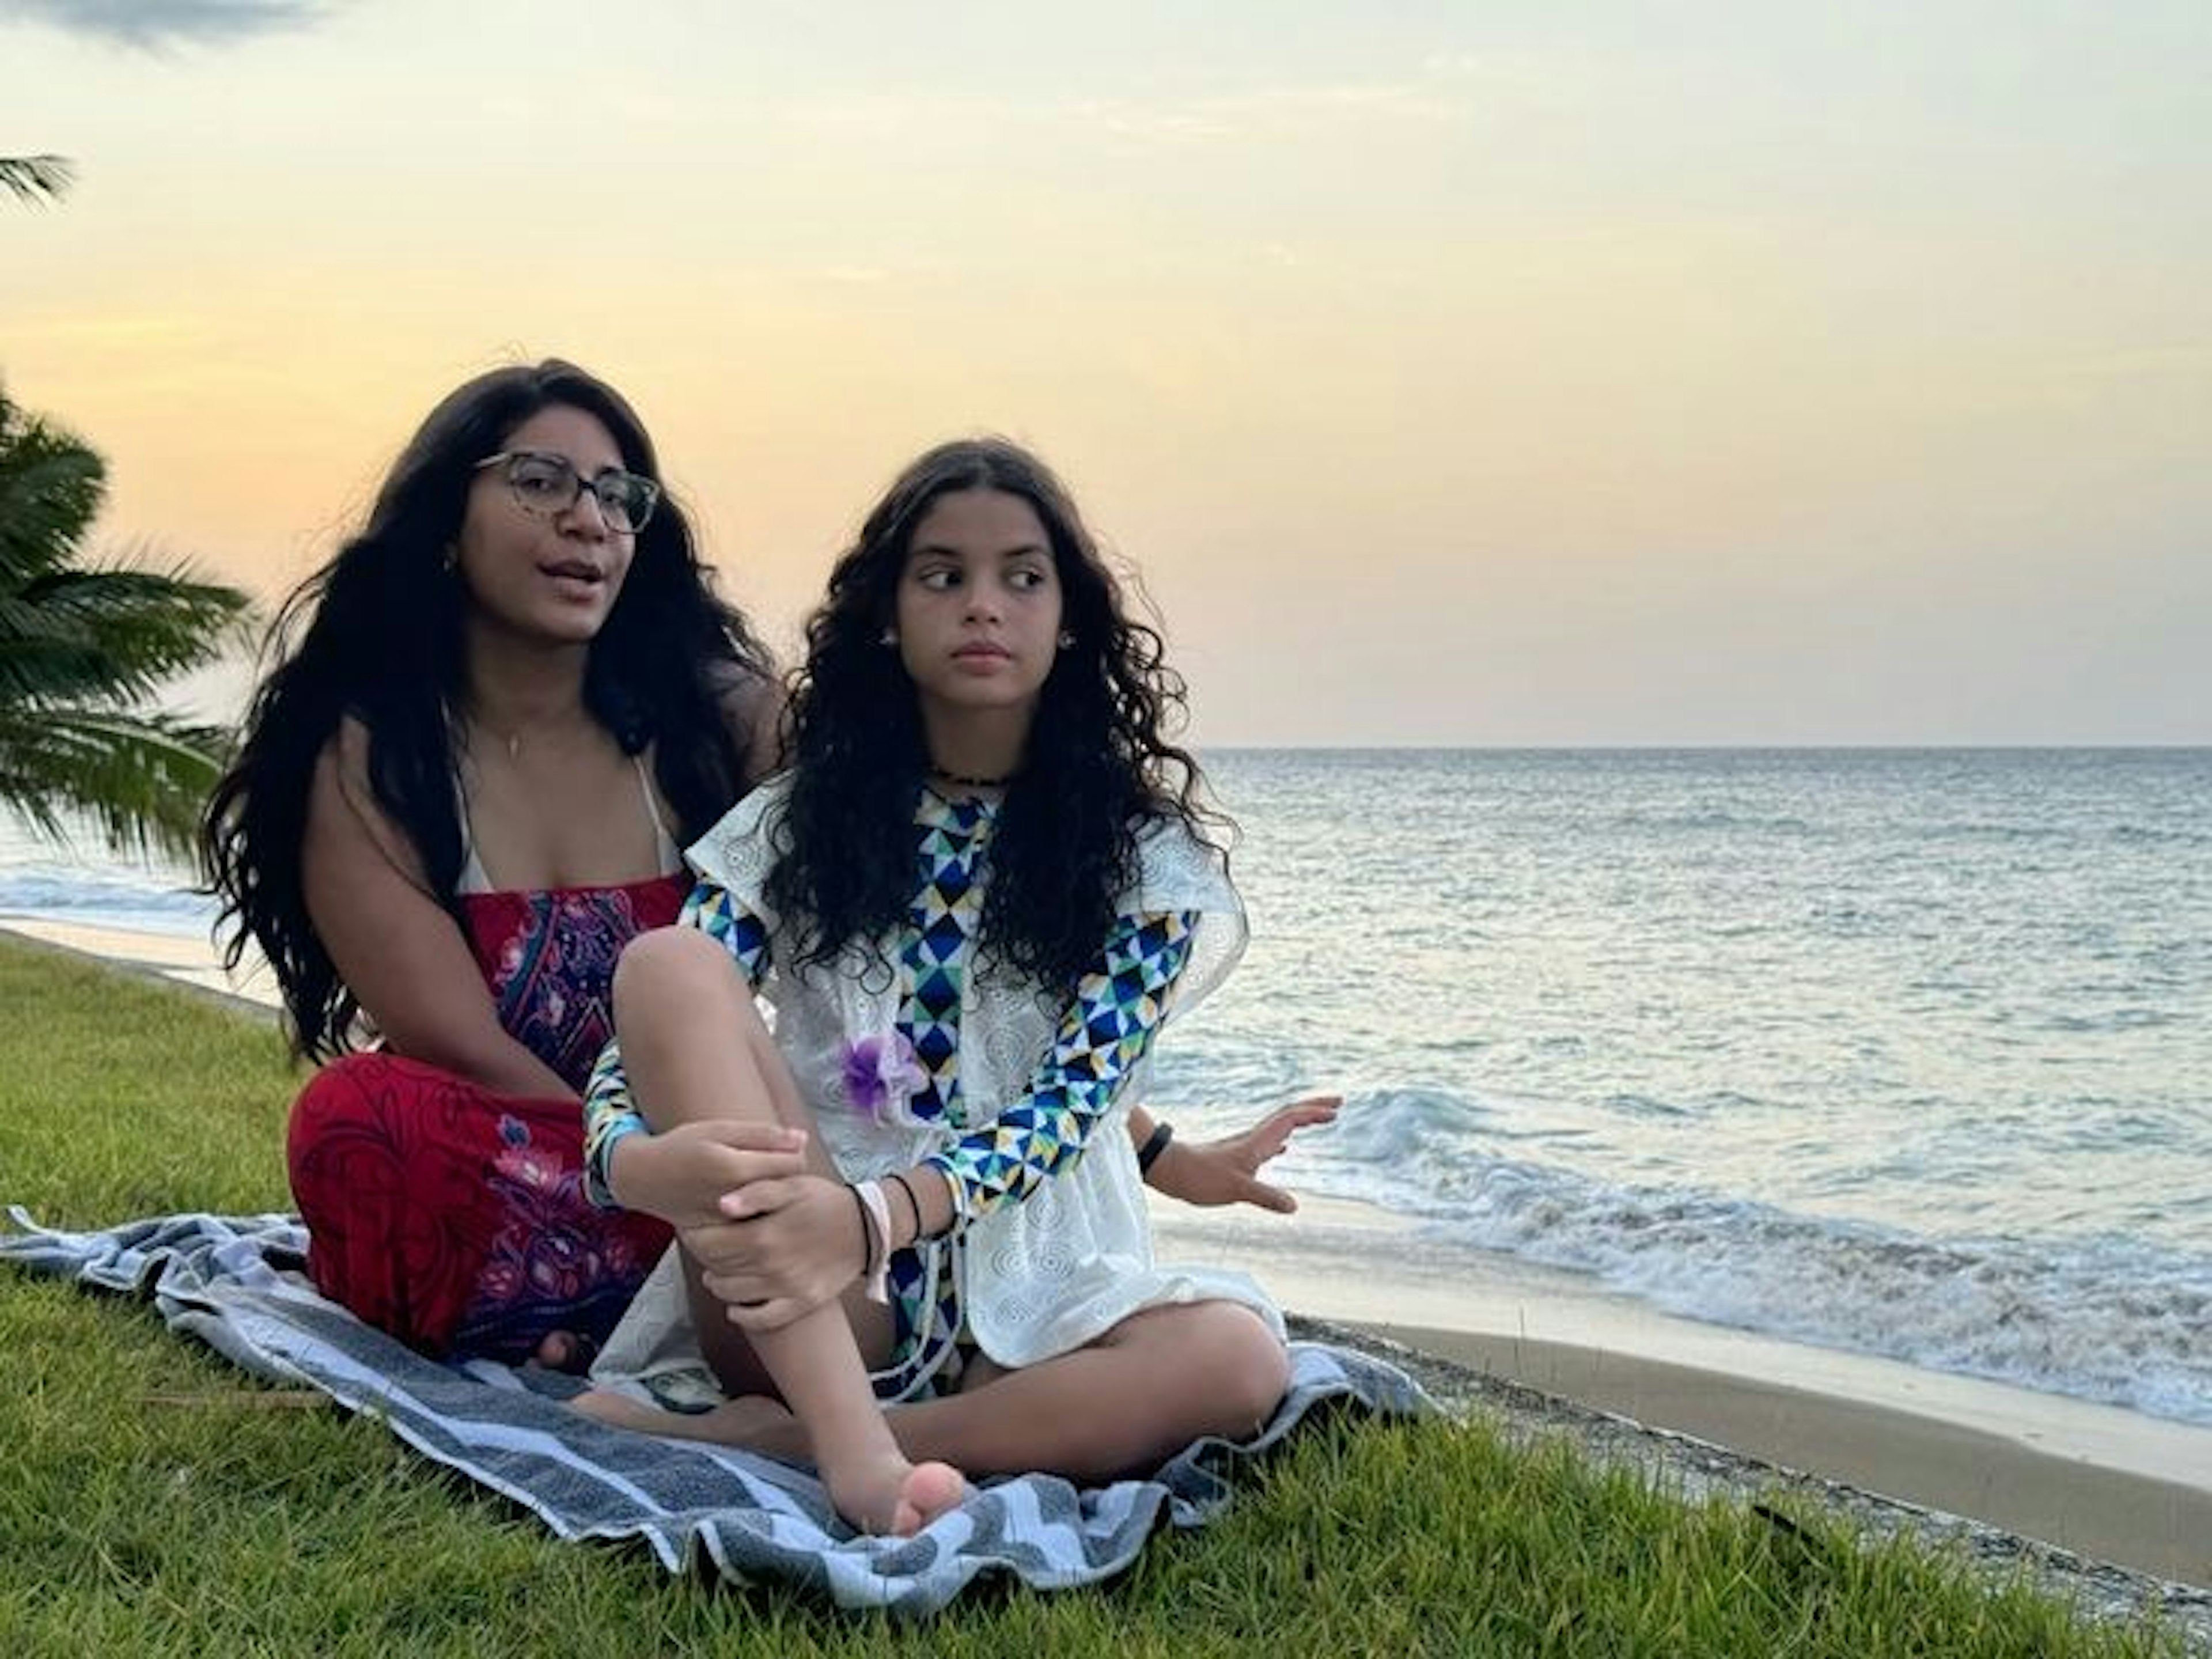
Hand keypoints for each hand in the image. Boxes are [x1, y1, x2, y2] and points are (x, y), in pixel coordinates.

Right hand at [607, 1119, 807, 1228]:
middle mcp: (734, 1201)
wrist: (645, 1179)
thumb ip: (762, 1135)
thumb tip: (802, 1139)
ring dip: (775, 1200)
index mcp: (735, 1168)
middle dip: (787, 1179)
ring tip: (760, 1186)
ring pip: (772, 1212)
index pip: (794, 1165)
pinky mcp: (721, 1238)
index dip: (795, 1155)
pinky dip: (757, 1217)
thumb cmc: (684, 1147)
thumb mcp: (720, 1130)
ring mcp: (727, 1224)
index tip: (783, 1150)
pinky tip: (748, 1205)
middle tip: (772, 1168)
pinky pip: (753, 1228)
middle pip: (787, 1191)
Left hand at [690, 1172, 872, 1331]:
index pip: (709, 1244)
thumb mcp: (792, 1185)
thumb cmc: (824, 1201)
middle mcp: (772, 1266)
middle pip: (718, 1269)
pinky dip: (743, 1315)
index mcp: (765, 1234)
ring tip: (717, 1271)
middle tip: (704, 1248)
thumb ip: (756, 1193)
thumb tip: (722, 1205)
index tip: (691, 1230)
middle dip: (704, 1258)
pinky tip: (735, 1306)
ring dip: (718, 1284)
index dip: (694, 1238)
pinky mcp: (801, 1303)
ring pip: (733, 1295)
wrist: (866, 1227)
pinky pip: (762, 1319)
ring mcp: (787, 1288)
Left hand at [1148, 1094, 1340, 1213]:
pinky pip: (1268, 1142)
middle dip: (1313, 1106)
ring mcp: (1247, 1145)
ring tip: (1319, 1118)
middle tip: (1338, 1102)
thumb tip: (1294, 1206)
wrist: (1170, 1170)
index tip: (1335, 1111)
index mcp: (1257, 1141)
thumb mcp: (1236, 1190)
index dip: (1313, 1113)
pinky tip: (1285, 1147)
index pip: (1291, 1118)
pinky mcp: (1238, 1156)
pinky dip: (1282, 1139)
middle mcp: (1254, 1138)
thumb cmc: (1200, 1177)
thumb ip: (1265, 1197)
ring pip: (1279, 1125)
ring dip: (1301, 1119)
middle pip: (1289, 1114)